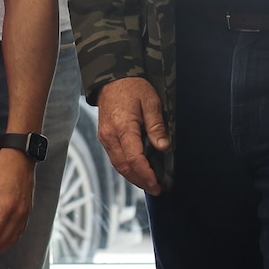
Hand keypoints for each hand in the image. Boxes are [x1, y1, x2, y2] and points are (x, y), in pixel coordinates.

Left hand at [0, 148, 37, 258]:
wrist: (21, 158)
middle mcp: (18, 214)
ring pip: (12, 239)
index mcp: (5, 208)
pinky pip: (19, 233)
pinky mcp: (27, 212)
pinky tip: (0, 244)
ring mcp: (25, 214)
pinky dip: (8, 242)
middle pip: (2, 240)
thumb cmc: (0, 169)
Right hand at [95, 77, 167, 194]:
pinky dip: (126, 168)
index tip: (157, 184)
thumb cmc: (132, 88)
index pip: (133, 159)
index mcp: (122, 128)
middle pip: (124, 166)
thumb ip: (156, 126)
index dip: (146, 174)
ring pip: (117, 165)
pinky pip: (114, 158)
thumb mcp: (151, 102)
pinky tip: (136, 171)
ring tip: (148, 184)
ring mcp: (105, 138)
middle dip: (140, 180)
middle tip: (155, 189)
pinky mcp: (105, 138)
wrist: (112, 79)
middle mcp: (110, 136)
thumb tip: (163, 147)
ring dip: (132, 177)